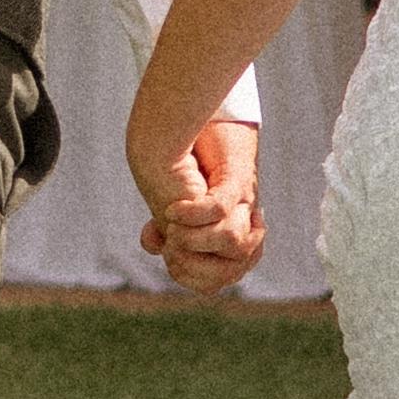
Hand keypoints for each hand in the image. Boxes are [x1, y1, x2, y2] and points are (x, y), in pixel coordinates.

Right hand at [141, 119, 262, 291]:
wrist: (197, 120)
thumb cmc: (187, 157)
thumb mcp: (175, 198)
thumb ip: (167, 225)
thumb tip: (152, 247)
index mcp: (234, 228)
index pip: (228, 275)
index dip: (199, 279)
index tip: (170, 260)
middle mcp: (245, 218)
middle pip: (236, 268)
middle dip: (197, 265)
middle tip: (171, 247)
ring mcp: (245, 198)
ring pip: (234, 241)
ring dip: (195, 241)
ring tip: (171, 224)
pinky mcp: (238, 177)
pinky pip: (221, 208)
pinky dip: (194, 213)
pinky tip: (173, 209)